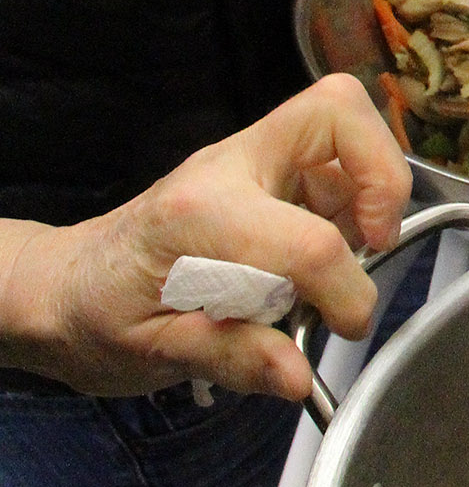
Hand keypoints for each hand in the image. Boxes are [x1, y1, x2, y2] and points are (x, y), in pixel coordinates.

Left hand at [0, 77, 406, 400]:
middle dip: (383, 174)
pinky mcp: (266, 171)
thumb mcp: (150, 354)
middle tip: (376, 242)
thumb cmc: (98, 315)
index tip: (344, 327)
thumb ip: (230, 359)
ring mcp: (250, 162)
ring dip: (370, 190)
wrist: (66, 288)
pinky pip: (335, 161)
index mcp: (197, 214)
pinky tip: (328, 254)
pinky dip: (353, 202)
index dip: (345, 292)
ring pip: (345, 128)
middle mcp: (229, 168)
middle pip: (337, 110)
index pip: (305, 240)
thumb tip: (297, 376)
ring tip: (350, 255)